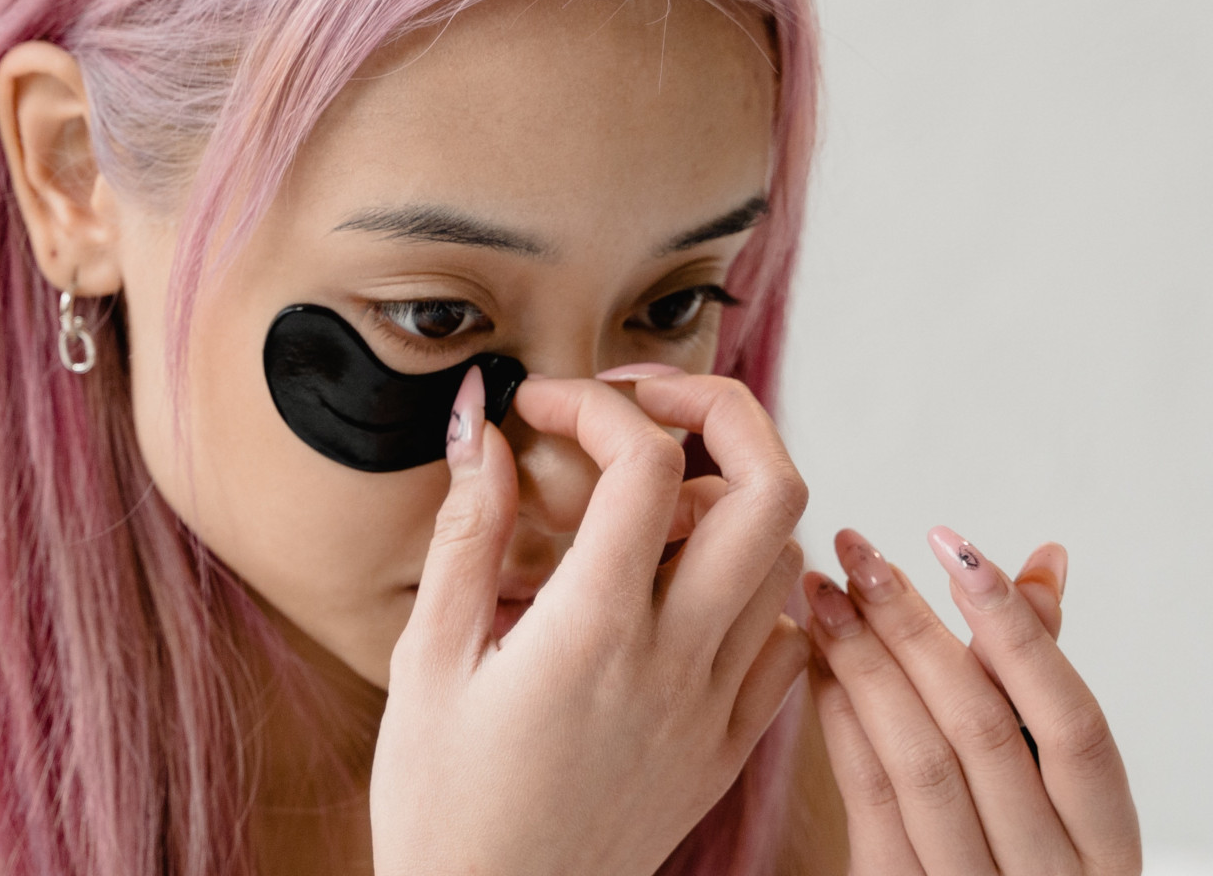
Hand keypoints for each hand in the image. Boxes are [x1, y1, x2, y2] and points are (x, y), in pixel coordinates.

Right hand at [371, 370, 809, 875]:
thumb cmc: (440, 809)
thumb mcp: (425, 662)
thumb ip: (466, 532)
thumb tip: (479, 426)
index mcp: (593, 633)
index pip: (648, 463)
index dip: (596, 403)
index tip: (542, 407)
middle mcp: (675, 663)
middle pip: (770, 489)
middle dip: (716, 412)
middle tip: (639, 409)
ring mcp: (714, 710)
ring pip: (787, 559)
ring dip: (732, 504)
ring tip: (651, 504)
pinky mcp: (726, 751)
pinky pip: (786, 645)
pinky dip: (756, 595)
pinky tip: (688, 592)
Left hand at [801, 528, 1140, 874]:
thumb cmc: (1023, 844)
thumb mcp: (1054, 781)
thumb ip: (1041, 675)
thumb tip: (1044, 559)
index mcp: (1107, 843)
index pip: (1074, 722)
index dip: (1015, 629)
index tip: (951, 544)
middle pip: (982, 731)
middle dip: (912, 627)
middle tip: (858, 552)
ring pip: (918, 762)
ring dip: (864, 662)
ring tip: (822, 590)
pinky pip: (868, 799)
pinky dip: (840, 718)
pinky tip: (816, 657)